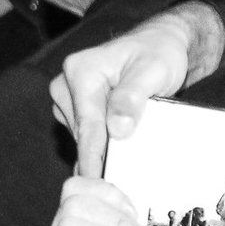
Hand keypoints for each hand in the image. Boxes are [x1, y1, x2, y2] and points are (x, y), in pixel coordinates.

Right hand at [49, 2, 220, 175]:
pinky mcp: (76, 107)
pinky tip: (118, 151)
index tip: (95, 181)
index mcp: (81, 71)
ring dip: (105, 147)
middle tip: (127, 173)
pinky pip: (87, 132)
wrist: (159, 44)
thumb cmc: (158, 53)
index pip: (88, 124)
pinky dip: (103, 142)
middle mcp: (66, 83)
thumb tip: (117, 130)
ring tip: (132, 147)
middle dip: (103, 153)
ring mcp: (68, 97)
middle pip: (83, 133)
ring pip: (84, 135)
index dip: (93, 156)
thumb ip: (133, 97)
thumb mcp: (154, 71)